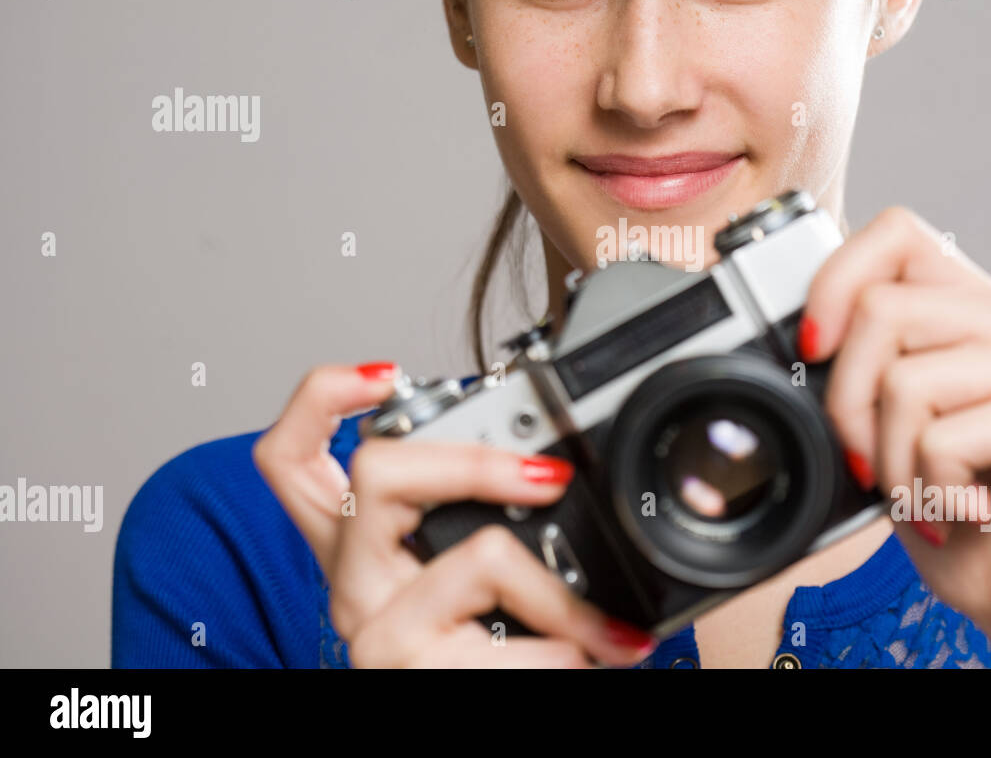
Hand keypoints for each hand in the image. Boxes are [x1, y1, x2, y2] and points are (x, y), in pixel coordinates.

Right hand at [252, 363, 656, 667]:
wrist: (481, 753)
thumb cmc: (483, 663)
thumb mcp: (473, 584)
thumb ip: (487, 522)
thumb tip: (555, 476)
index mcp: (360, 548)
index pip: (288, 455)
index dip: (322, 398)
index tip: (384, 372)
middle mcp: (352, 583)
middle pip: (377, 471)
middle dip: (480, 461)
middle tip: (549, 478)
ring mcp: (374, 626)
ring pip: (483, 553)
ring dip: (560, 595)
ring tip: (600, 628)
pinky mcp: (403, 667)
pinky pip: (515, 635)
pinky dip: (572, 650)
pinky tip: (590, 661)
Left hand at [799, 207, 990, 667]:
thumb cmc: (966, 520)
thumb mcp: (893, 437)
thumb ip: (865, 379)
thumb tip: (800, 344)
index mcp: (979, 311)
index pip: (897, 231)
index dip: (836, 278)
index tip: (811, 348)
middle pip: (884, 308)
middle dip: (847, 402)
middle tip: (867, 465)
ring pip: (907, 378)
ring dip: (888, 460)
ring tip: (923, 493)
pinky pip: (944, 436)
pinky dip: (930, 490)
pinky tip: (964, 510)